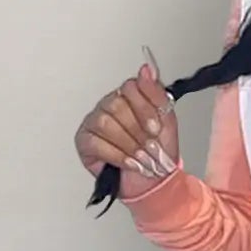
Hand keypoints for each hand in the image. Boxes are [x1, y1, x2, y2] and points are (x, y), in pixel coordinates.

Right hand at [75, 45, 180, 193]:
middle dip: (137, 130)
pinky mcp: (84, 141)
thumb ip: (156, 93)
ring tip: (141, 158)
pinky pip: (95, 142)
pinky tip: (128, 163)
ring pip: (105, 122)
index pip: (130, 87)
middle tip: (149, 146)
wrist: (153, 181)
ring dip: (128, 144)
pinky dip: (116, 155)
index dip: (144, 109)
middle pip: (117, 106)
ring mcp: (94, 121)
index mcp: (129, 96)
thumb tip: (146, 69)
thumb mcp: (166, 120)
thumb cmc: (158, 151)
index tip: (155, 128)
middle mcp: (109, 105)